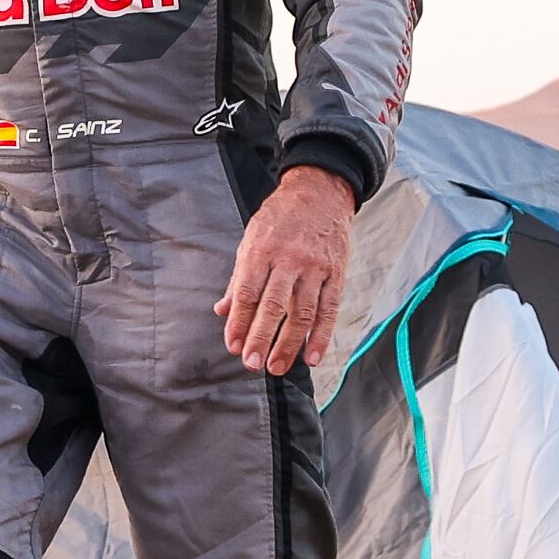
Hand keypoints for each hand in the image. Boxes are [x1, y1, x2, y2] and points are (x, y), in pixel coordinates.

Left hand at [218, 167, 356, 376]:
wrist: (320, 192)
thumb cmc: (280, 218)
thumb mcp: (251, 238)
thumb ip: (238, 278)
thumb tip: (222, 310)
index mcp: (261, 249)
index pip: (247, 292)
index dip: (239, 321)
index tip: (232, 345)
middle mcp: (288, 259)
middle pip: (274, 305)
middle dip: (261, 338)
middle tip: (251, 363)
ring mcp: (315, 267)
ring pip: (302, 312)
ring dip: (290, 344)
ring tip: (278, 367)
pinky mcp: (336, 273)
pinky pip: (329, 309)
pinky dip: (322, 336)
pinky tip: (313, 357)